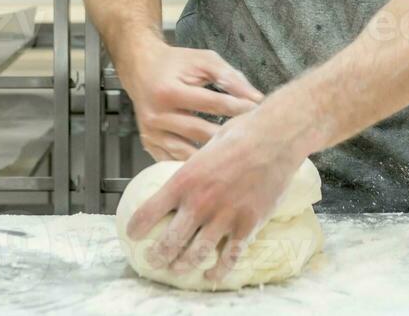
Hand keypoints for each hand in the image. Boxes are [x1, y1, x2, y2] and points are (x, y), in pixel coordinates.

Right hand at [119, 40, 263, 160]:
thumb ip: (229, 76)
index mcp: (169, 91)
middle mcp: (157, 115)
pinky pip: (172, 160)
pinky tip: (210, 165)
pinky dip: (192, 164)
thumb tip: (255, 97)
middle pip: (199, 131)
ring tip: (234, 156)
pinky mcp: (149, 144)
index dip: (237, 108)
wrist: (141, 68)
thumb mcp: (203, 60)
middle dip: (227, 135)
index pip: (211, 104)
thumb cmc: (175, 63)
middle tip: (251, 139)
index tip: (256, 112)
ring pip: (186, 152)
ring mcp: (151, 133)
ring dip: (211, 155)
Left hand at [126, 107, 307, 283]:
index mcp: (184, 180)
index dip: (137, 228)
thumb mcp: (205, 146)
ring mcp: (223, 216)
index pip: (149, 212)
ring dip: (183, 266)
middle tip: (153, 260)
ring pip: (195, 254)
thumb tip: (186, 175)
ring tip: (177, 269)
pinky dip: (218, 270)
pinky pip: (229, 256)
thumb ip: (193, 168)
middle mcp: (200, 202)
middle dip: (158, 256)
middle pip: (169, 242)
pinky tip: (212, 274)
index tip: (133, 234)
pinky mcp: (247, 224)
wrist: (275, 138)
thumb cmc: (241, 134)